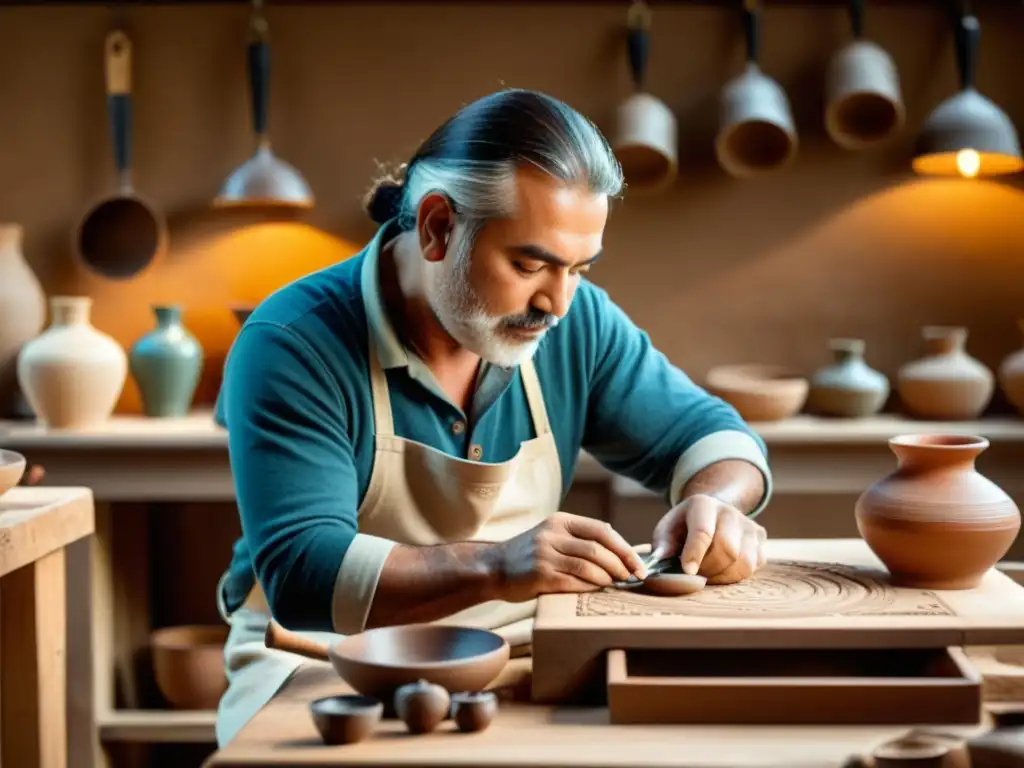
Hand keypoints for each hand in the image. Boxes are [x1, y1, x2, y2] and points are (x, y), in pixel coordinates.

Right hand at [489, 512, 647, 601]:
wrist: (493, 567)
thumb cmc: (529, 555)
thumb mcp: (552, 535)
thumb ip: (579, 538)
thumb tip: (617, 546)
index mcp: (560, 521)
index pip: (602, 530)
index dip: (624, 548)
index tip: (638, 565)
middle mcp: (553, 534)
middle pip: (598, 548)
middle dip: (621, 565)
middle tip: (631, 578)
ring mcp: (545, 554)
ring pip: (589, 565)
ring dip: (607, 578)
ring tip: (615, 585)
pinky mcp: (540, 575)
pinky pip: (574, 582)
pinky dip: (590, 587)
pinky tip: (597, 591)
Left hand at [650, 494, 766, 584]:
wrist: (711, 513)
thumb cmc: (684, 526)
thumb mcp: (667, 529)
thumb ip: (663, 545)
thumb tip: (661, 561)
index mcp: (703, 504)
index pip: (703, 531)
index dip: (695, 554)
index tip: (688, 570)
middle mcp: (730, 512)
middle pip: (727, 549)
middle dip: (709, 569)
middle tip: (696, 574)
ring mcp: (748, 525)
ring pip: (744, 562)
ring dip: (723, 576)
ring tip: (708, 574)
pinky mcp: (760, 539)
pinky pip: (753, 567)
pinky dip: (736, 576)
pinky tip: (722, 570)